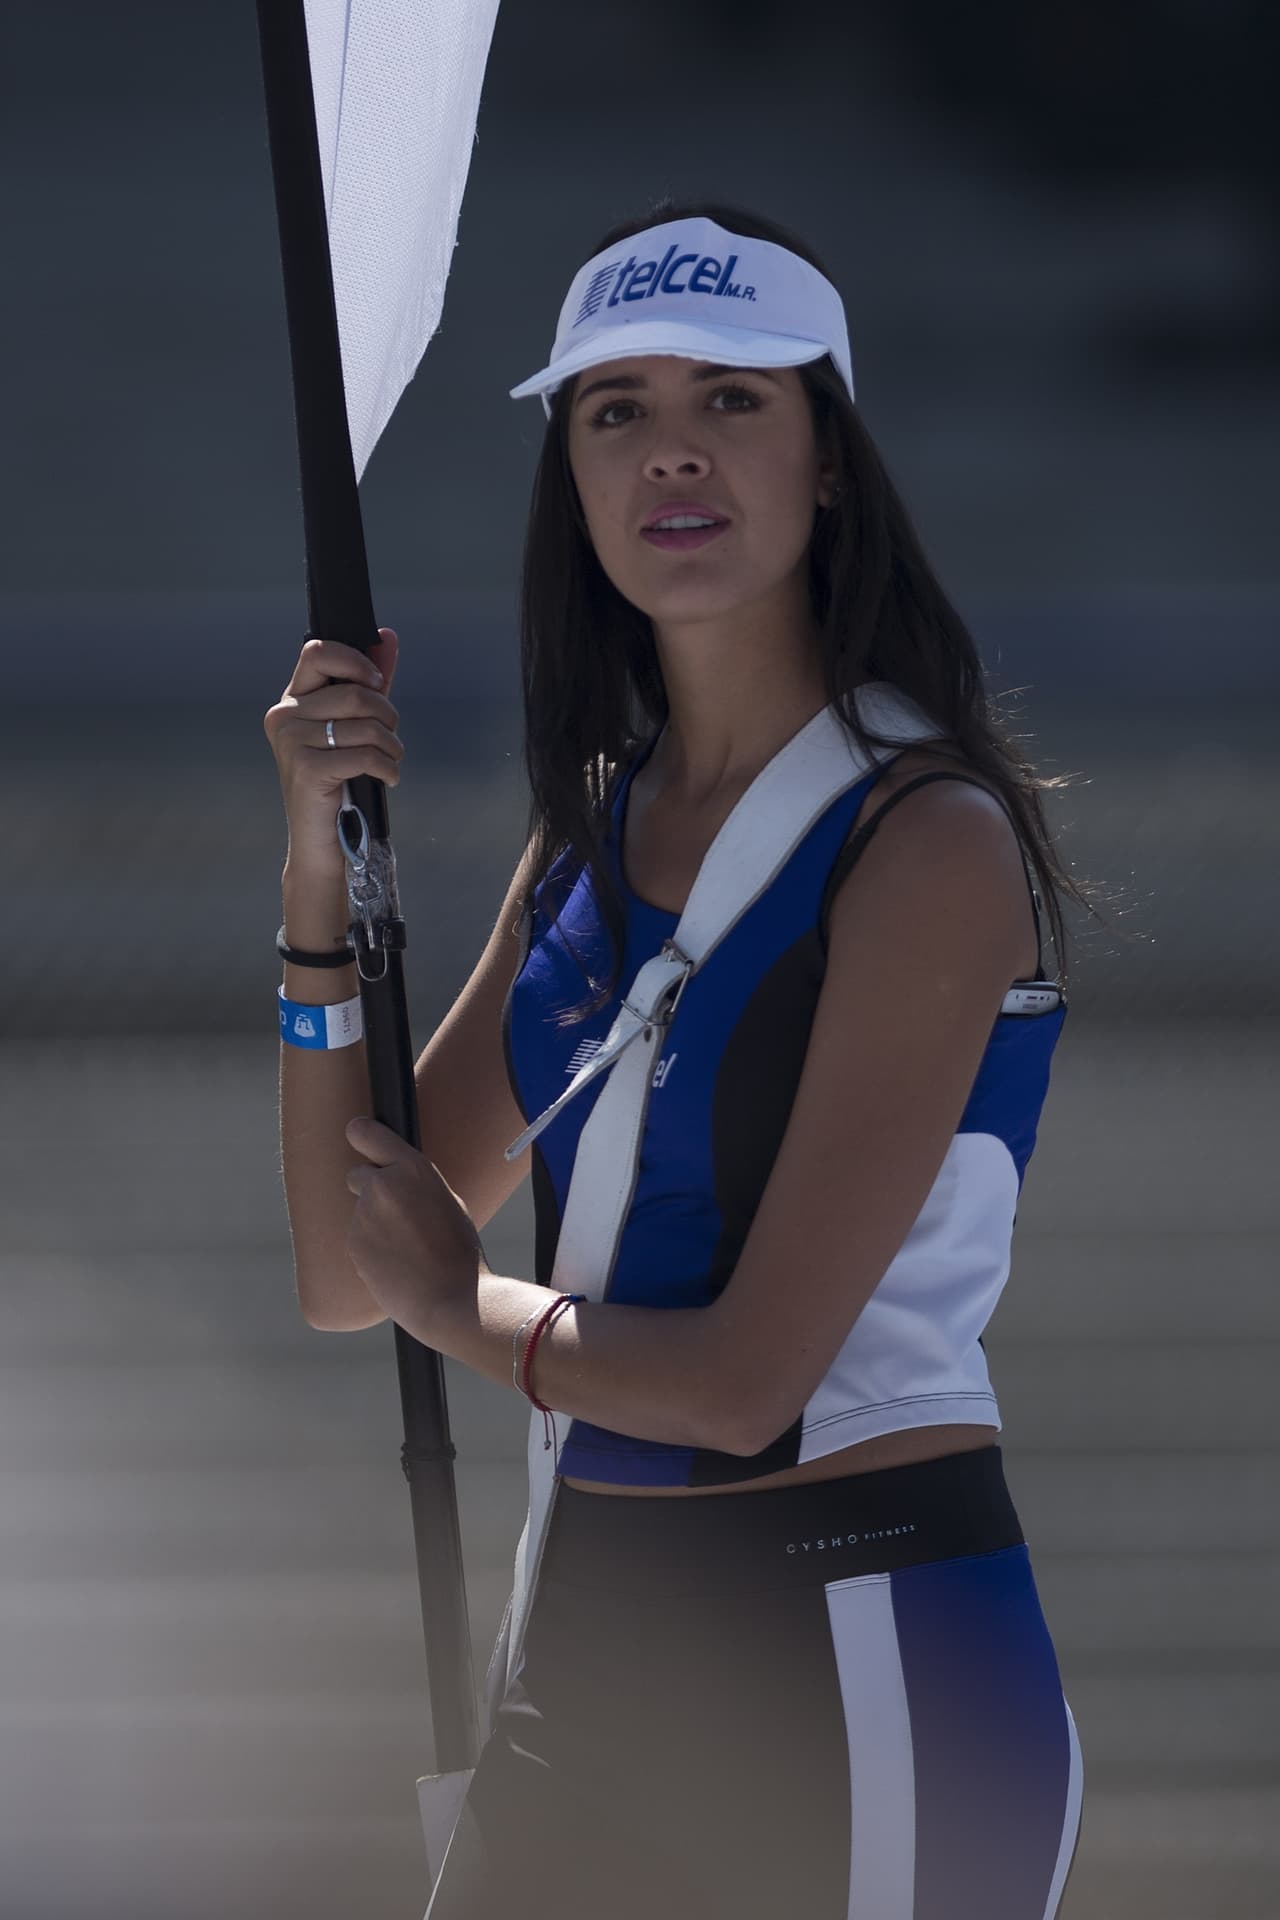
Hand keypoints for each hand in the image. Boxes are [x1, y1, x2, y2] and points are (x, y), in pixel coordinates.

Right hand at [264, 628, 403, 879]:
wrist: (322, 841)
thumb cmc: (340, 782)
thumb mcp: (356, 726)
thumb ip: (369, 683)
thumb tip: (387, 637)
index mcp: (292, 701)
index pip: (318, 651)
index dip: (356, 661)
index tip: (378, 684)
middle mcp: (284, 717)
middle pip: (353, 692)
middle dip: (387, 715)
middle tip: (392, 739)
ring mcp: (292, 743)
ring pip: (364, 725)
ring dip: (392, 746)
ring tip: (391, 762)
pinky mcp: (307, 769)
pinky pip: (364, 755)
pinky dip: (387, 768)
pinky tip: (388, 779)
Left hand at [344, 1116, 487, 1343]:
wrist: (449, 1299)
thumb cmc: (458, 1252)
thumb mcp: (447, 1202)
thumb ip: (414, 1184)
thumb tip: (392, 1178)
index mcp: (413, 1168)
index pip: (369, 1134)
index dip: (360, 1134)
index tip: (355, 1132)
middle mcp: (383, 1185)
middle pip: (358, 1175)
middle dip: (371, 1190)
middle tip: (397, 1215)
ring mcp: (364, 1215)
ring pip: (361, 1212)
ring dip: (374, 1224)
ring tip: (406, 1248)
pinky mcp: (353, 1243)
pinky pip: (358, 1238)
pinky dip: (370, 1248)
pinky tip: (396, 1262)